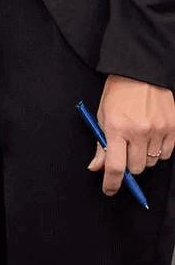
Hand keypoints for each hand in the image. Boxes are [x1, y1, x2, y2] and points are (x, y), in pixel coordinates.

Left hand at [88, 75, 174, 194]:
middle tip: (125, 150)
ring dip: (143, 156)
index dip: (111, 183)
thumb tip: (96, 168)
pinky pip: (167, 154)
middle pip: (136, 168)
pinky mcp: (173, 129)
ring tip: (138, 138)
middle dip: (129, 164)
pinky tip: (151, 136)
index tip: (109, 190)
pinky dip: (158, 151)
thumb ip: (101, 144)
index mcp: (116, 128)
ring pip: (152, 162)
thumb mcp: (102, 116)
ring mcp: (159, 131)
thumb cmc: (117, 94)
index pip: (115, 166)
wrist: (140, 73)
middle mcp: (139, 132)